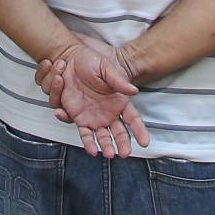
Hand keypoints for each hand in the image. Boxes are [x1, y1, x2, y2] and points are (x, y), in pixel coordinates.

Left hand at [34, 37, 149, 156]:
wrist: (69, 60)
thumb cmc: (90, 62)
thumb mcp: (106, 67)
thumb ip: (118, 80)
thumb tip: (134, 90)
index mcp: (119, 101)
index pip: (133, 119)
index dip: (140, 131)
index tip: (145, 142)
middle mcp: (108, 113)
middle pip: (120, 133)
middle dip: (123, 144)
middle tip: (125, 153)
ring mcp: (94, 117)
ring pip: (102, 137)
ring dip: (106, 146)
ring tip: (109, 154)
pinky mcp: (79, 118)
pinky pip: (84, 133)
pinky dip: (88, 142)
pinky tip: (92, 150)